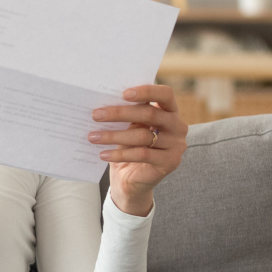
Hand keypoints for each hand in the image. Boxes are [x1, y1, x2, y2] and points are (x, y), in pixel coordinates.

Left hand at [88, 85, 187, 216]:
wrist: (132, 179)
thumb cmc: (129, 147)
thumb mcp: (129, 127)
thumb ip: (128, 114)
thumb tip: (105, 103)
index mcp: (170, 111)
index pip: (165, 94)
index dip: (146, 91)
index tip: (123, 94)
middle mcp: (178, 126)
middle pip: (150, 114)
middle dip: (119, 113)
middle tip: (96, 115)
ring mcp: (176, 145)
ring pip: (142, 136)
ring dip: (114, 135)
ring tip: (93, 136)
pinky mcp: (170, 162)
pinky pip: (142, 154)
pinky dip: (120, 154)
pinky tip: (103, 154)